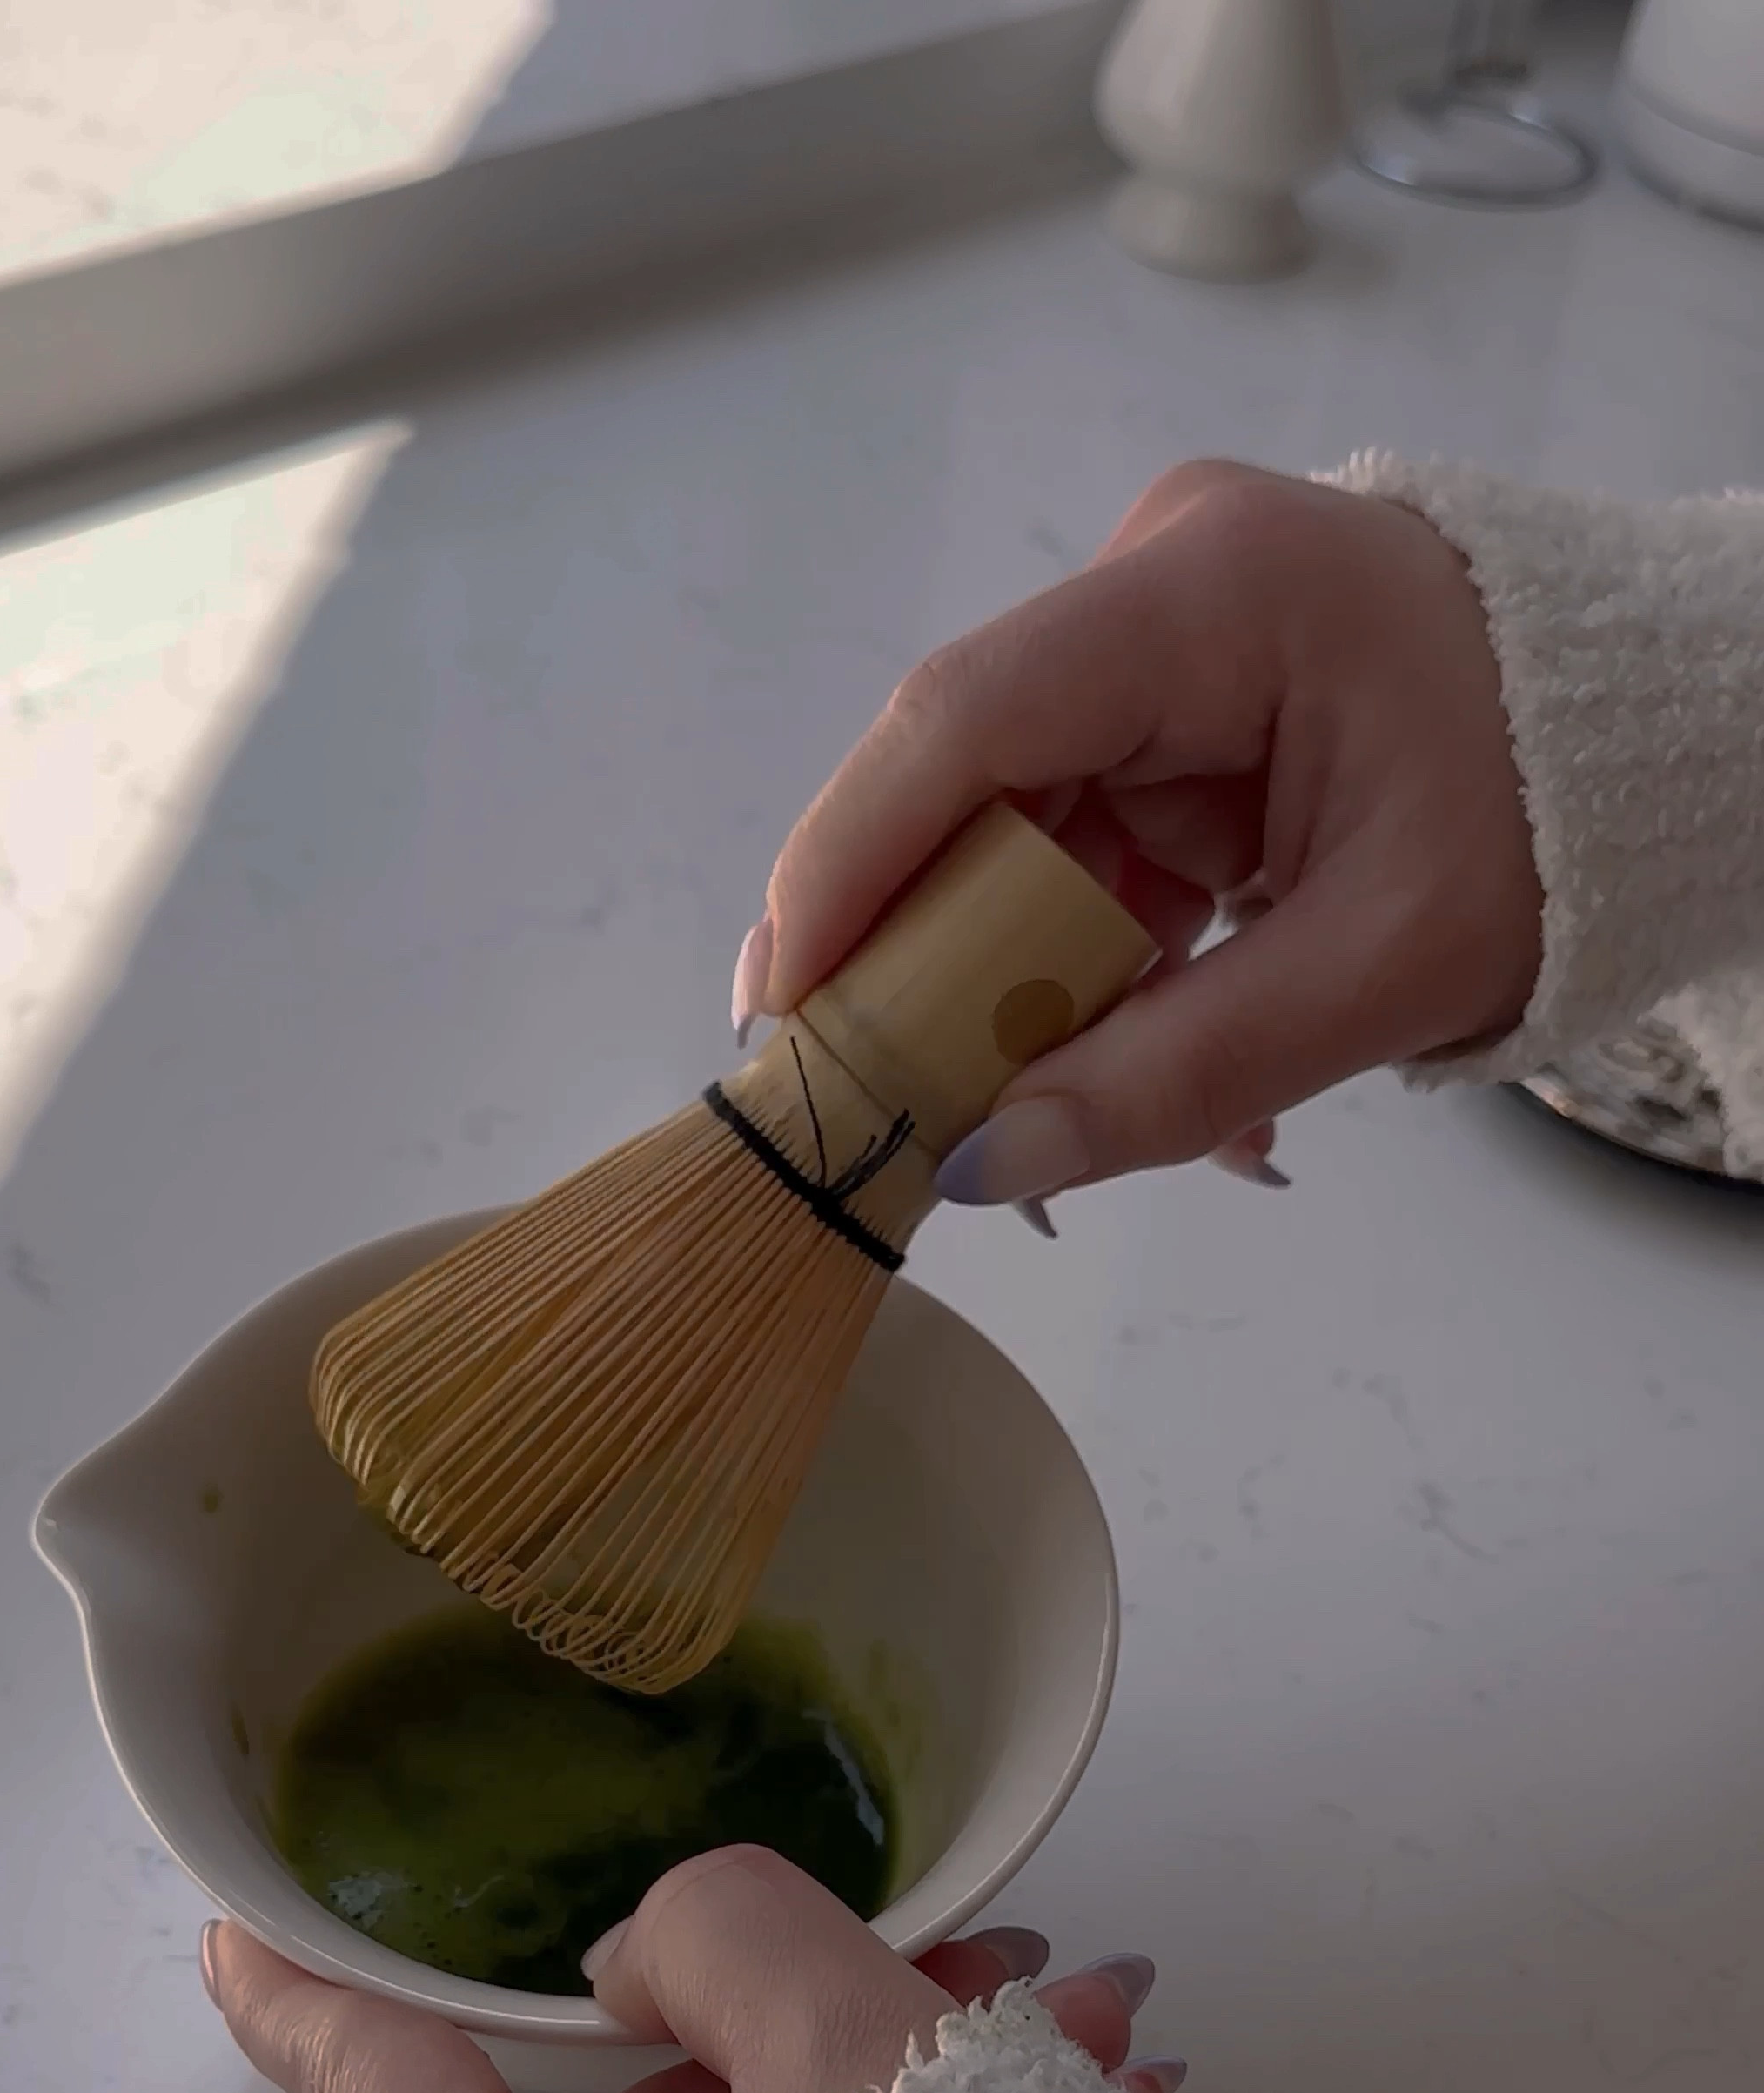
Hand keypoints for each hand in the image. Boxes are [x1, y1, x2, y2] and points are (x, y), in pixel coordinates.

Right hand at [732, 461, 1542, 1200]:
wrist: (1659, 738)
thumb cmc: (1555, 819)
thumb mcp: (1382, 966)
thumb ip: (1183, 1071)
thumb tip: (991, 1165)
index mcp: (1219, 591)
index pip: (968, 717)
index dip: (849, 864)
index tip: (782, 1008)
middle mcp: (1161, 579)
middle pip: (966, 776)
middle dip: (912, 951)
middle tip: (858, 1101)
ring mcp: (1163, 640)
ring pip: (1011, 821)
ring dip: (999, 978)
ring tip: (1002, 1120)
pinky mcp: (1179, 702)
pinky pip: (1079, 838)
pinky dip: (1075, 960)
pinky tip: (1090, 1065)